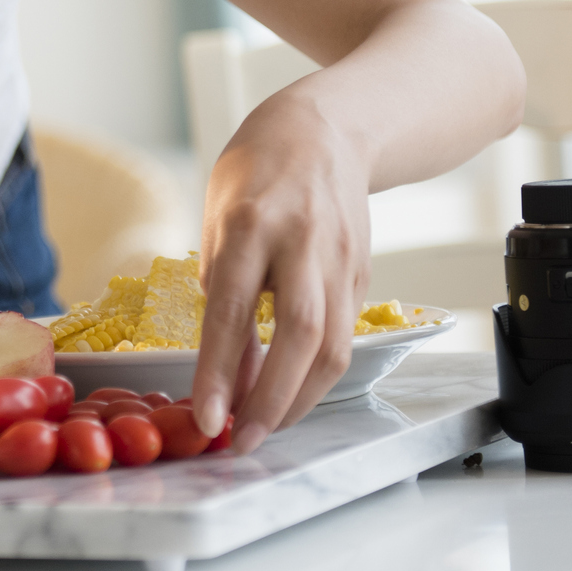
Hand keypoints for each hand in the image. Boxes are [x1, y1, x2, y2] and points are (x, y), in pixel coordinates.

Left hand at [188, 87, 371, 454]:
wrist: (327, 129)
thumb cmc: (257, 171)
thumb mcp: (218, 214)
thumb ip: (222, 283)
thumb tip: (223, 359)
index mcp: (251, 221)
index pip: (234, 309)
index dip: (220, 371)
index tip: (207, 416)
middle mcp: (302, 241)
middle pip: (300, 334)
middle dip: (272, 399)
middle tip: (244, 441)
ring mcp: (341, 259)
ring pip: (332, 344)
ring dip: (299, 398)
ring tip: (265, 428)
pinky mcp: (363, 274)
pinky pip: (343, 336)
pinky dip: (316, 375)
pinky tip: (290, 393)